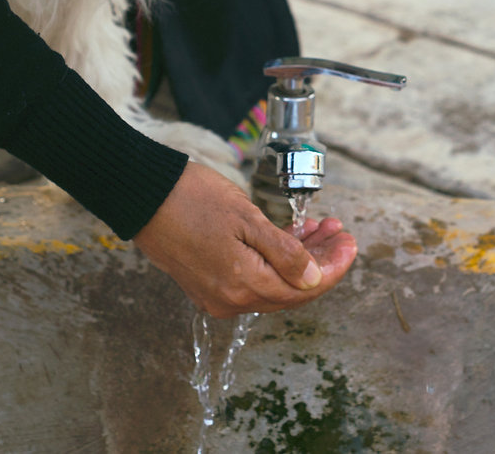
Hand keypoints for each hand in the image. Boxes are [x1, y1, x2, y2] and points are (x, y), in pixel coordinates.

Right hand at [132, 162, 357, 316]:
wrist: (143, 195)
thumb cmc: (191, 198)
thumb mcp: (246, 218)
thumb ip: (283, 253)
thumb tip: (314, 279)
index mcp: (242, 285)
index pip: (304, 287)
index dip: (333, 266)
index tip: (351, 243)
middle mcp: (231, 300)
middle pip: (291, 289)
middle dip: (321, 260)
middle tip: (339, 232)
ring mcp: (218, 294)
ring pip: (274, 283)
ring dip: (300, 258)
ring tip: (318, 228)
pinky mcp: (208, 284)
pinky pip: (254, 279)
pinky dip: (276, 261)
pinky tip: (289, 238)